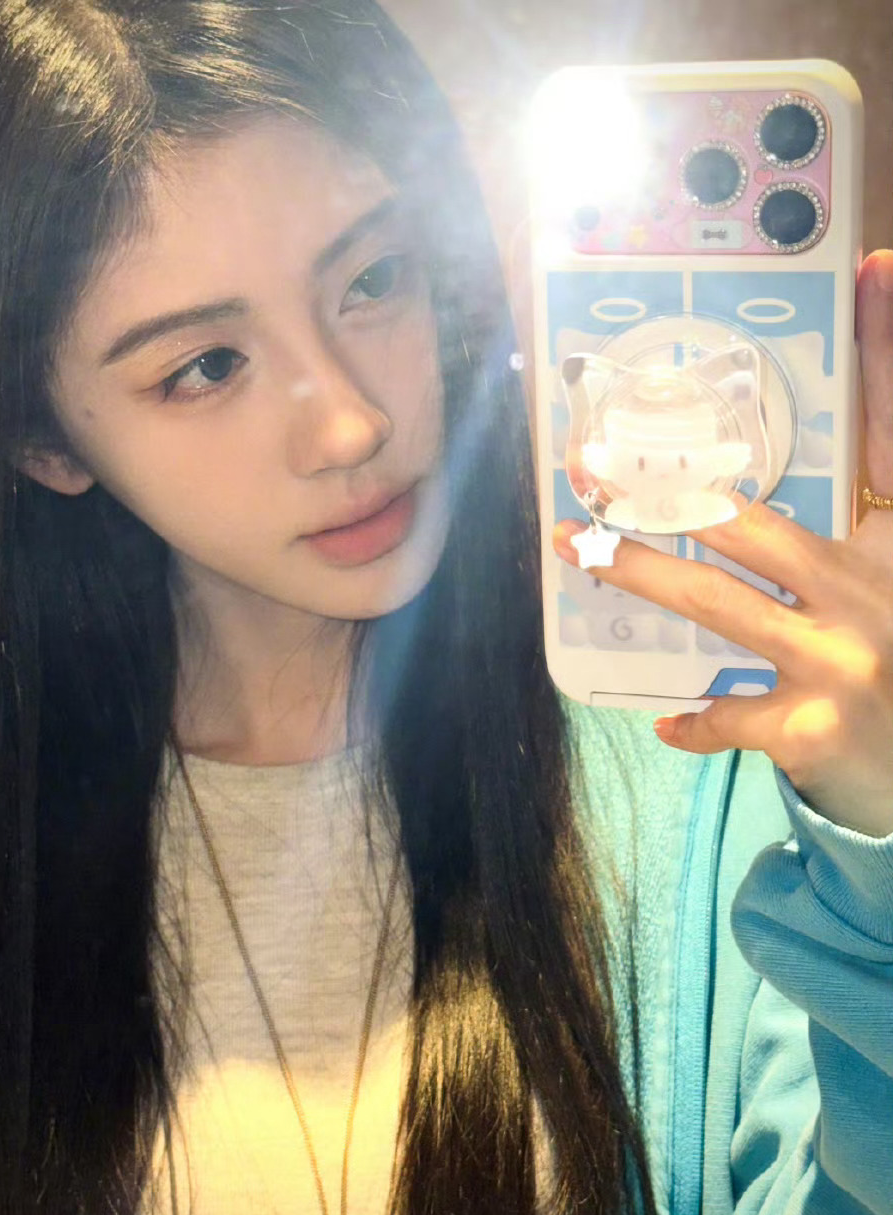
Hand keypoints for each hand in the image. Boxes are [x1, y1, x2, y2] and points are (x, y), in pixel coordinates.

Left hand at [552, 249, 892, 837]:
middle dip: (662, 492)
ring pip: (716, 602)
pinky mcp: (812, 726)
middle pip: (754, 520)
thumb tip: (764, 490)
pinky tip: (668, 722)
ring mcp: (841, 657)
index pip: (890, 434)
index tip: (872, 267)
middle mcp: (870, 589)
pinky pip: (727, 714)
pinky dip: (695, 721)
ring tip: (574, 547)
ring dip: (634, 571)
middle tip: (591, 464)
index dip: (886, 350)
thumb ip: (848, 540)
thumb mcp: (885, 585)